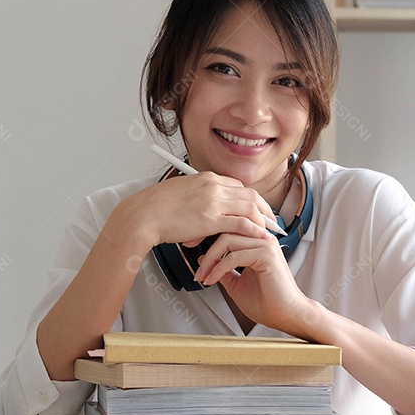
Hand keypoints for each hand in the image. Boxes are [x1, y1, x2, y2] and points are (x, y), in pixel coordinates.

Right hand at [116, 172, 276, 247]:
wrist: (142, 215)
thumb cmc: (154, 207)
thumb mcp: (180, 192)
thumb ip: (196, 196)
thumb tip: (202, 207)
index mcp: (206, 177)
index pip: (238, 186)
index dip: (251, 198)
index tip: (258, 207)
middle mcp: (213, 186)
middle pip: (249, 194)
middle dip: (265, 208)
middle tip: (273, 219)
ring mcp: (213, 202)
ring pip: (250, 207)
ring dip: (263, 220)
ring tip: (271, 230)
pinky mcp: (210, 219)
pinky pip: (241, 223)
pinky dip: (255, 230)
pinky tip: (262, 236)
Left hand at [193, 231, 311, 333]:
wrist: (286, 315)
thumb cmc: (268, 302)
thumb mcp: (236, 283)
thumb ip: (223, 270)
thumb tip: (205, 260)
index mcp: (256, 242)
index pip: (228, 228)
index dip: (207, 236)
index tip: (192, 248)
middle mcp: (262, 239)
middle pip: (225, 230)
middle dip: (204, 246)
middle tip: (195, 265)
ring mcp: (266, 245)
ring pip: (227, 240)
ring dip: (210, 259)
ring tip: (203, 276)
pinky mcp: (267, 255)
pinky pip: (235, 256)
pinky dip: (219, 268)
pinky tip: (212, 279)